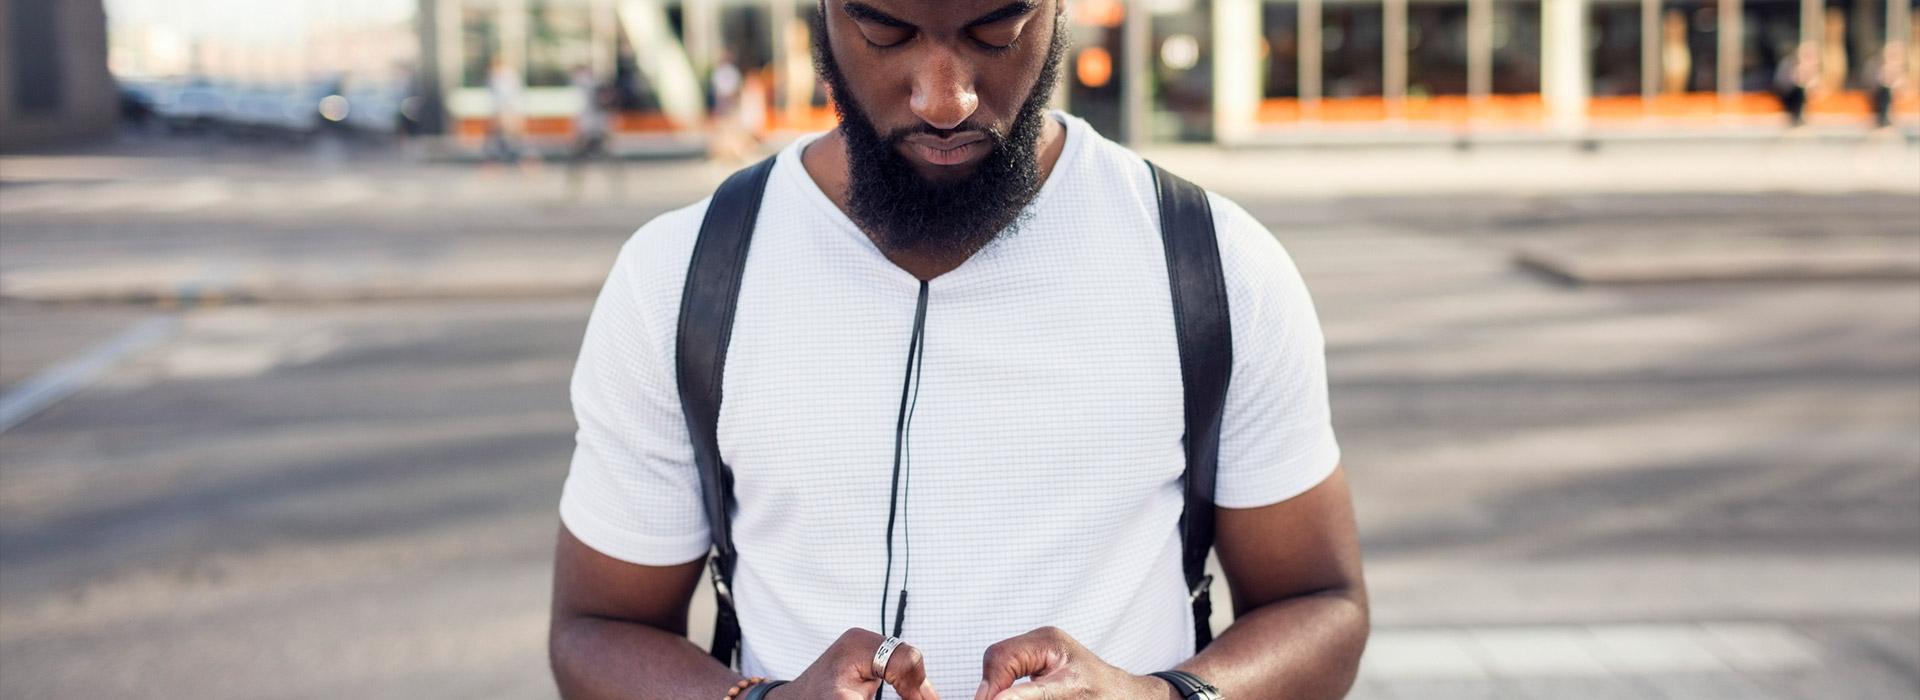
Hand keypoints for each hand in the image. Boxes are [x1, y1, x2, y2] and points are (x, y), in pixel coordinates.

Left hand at [770, 627, 939, 699]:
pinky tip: (915, 697)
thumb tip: (915, 696)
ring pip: (908, 663)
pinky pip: (898, 667)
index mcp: (858, 645)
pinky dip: (907, 686)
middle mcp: (863, 639)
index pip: (905, 659)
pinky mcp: (867, 658)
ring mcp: (866, 647)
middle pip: (910, 658)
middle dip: (920, 687)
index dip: (917, 688)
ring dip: (917, 687)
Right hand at [974, 627, 1175, 699]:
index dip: (989, 686)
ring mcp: (1037, 652)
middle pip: (996, 658)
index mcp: (1048, 640)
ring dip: (995, 688)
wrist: (1125, 696)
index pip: (1002, 657)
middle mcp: (1039, 641)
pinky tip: (1005, 696)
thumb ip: (1031, 696)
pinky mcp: (1037, 666)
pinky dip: (1004, 687)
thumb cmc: (1107, 693)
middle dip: (990, 686)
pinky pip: (1009, 672)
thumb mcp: (1068, 694)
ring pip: (999, 666)